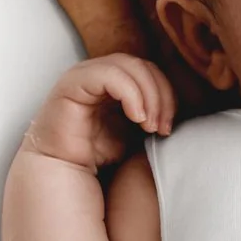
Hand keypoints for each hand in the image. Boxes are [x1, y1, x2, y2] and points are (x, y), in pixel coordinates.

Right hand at [23, 54, 176, 171]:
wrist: (62, 173)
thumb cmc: (98, 154)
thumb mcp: (134, 129)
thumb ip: (150, 111)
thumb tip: (178, 106)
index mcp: (115, 79)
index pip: (151, 71)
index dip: (166, 95)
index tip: (168, 128)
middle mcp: (100, 71)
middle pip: (144, 67)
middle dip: (160, 96)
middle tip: (162, 128)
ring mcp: (85, 73)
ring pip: (130, 66)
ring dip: (149, 96)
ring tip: (149, 126)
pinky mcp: (73, 82)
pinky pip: (110, 75)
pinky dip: (130, 93)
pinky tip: (136, 117)